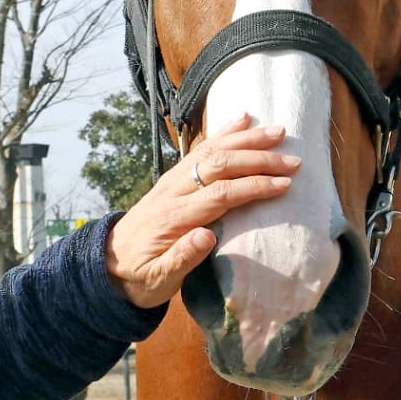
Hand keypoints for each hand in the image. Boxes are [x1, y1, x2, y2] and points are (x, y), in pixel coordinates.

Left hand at [104, 114, 297, 308]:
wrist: (107, 266)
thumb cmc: (138, 276)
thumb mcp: (158, 280)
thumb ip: (181, 258)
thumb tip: (207, 236)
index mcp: (174, 217)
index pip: (221, 194)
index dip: (254, 187)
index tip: (285, 185)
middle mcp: (173, 192)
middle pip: (220, 165)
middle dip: (258, 159)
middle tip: (293, 160)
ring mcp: (172, 181)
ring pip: (211, 151)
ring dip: (246, 139)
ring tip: (278, 131)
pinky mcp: (173, 178)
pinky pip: (200, 150)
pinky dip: (223, 133)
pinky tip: (243, 120)